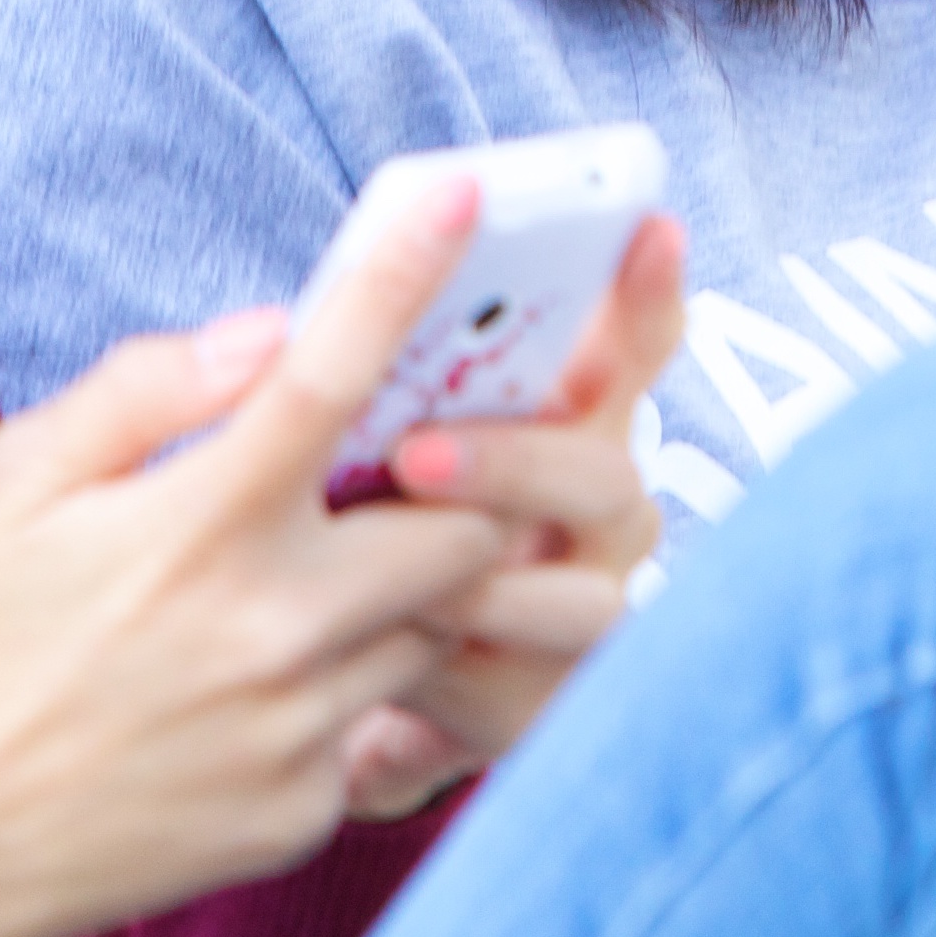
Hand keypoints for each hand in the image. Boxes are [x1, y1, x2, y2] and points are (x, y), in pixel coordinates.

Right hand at [0, 165, 531, 936]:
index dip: (402, 271)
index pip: (328, 373)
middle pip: (460, 527)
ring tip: (307, 580)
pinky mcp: (308, 810)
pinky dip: (347, 685)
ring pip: (435, 627)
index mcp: (199, 525)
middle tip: (398, 471)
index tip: (458, 191)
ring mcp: (301, 730)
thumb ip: (151, 388)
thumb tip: (269, 330)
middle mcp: (272, 628)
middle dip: (453, 488)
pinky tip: (251, 686)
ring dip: (405, 589)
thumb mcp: (19, 477)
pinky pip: (379, 719)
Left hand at [333, 213, 685, 816]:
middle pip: (600, 473)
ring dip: (491, 589)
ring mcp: (581, 611)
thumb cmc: (336, 517)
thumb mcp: (341, 435)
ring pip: (583, 604)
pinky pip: (520, 699)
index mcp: (555, 418)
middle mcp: (593, 511)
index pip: (624, 345)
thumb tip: (287, 330)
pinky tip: (388, 675)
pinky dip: (455, 680)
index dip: (645, 291)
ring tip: (402, 586)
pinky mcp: (541, 710)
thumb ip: (346, 377)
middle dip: (513, 460)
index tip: (647, 226)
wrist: (316, 682)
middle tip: (412, 454)